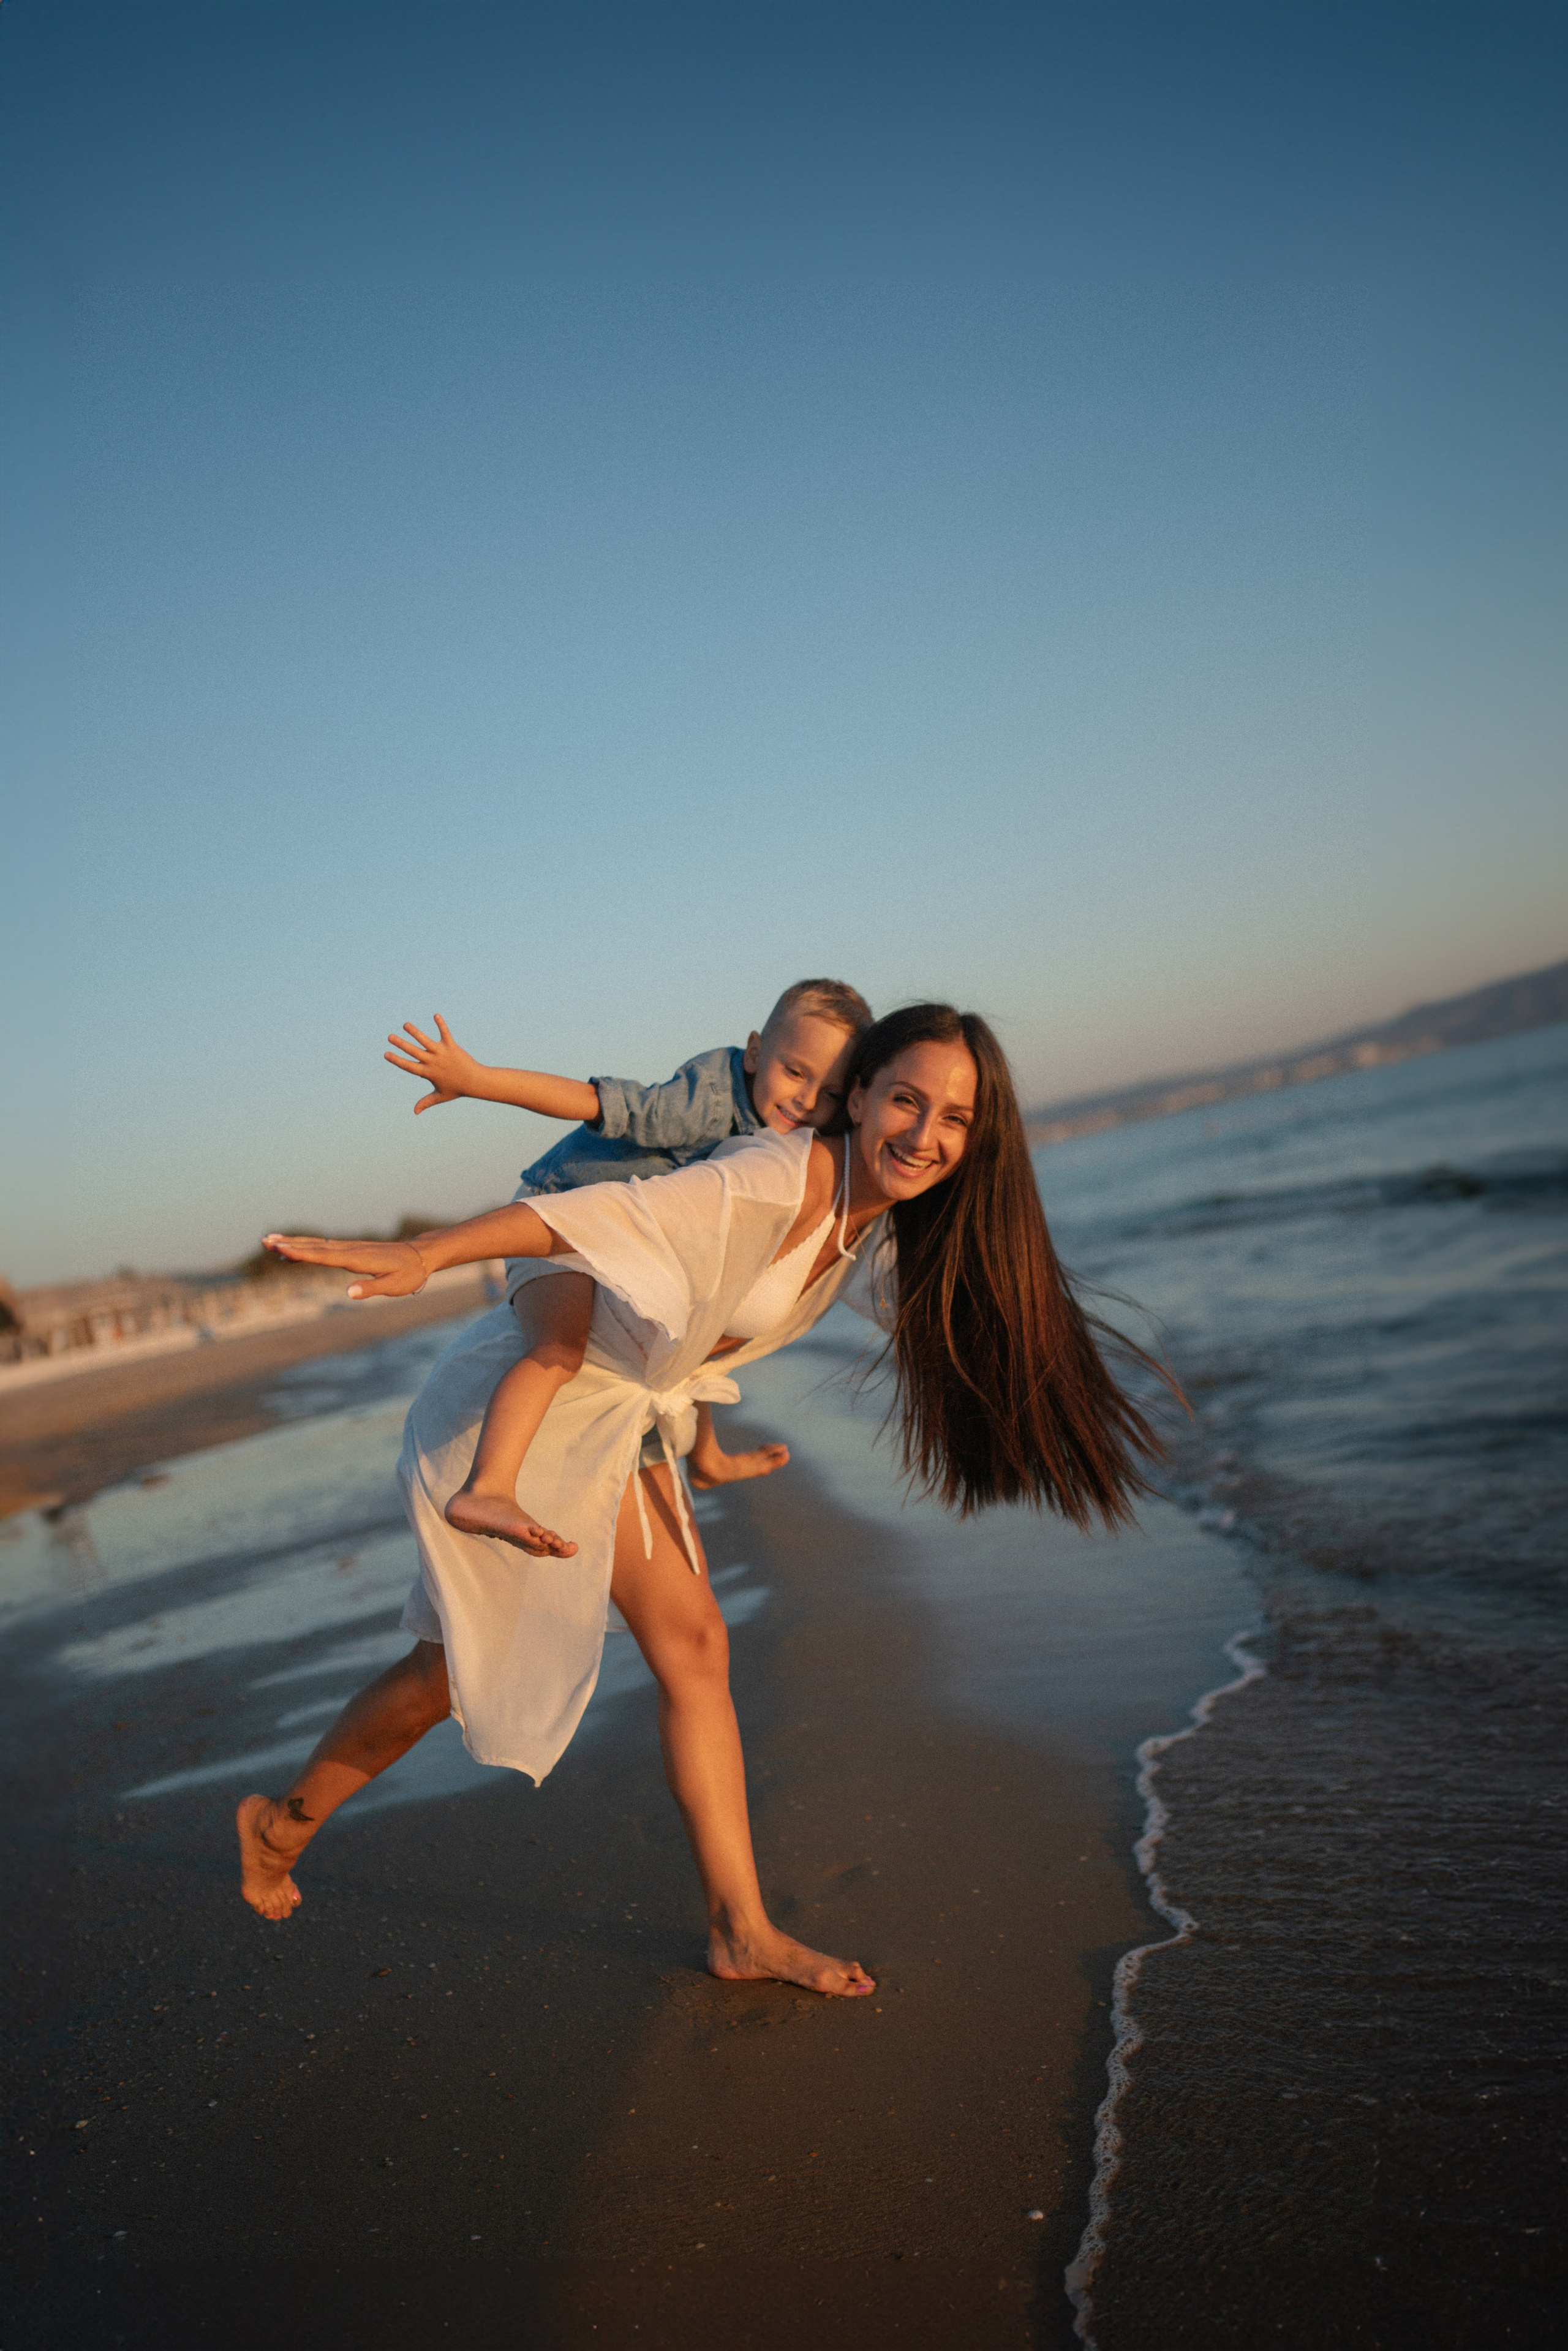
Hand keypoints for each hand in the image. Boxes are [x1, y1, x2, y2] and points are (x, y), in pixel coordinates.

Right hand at [262, 1234, 428, 1298]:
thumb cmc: (409, 1274)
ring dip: (293, 1242)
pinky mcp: (351, 1249)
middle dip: (289, 1244)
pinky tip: (295, 1249)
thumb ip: (371, 1289)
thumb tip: (348, 1293)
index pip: (324, 1256)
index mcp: (358, 1258)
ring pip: (317, 1244)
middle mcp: (350, 1250)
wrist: (420, 1256)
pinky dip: (306, 1246)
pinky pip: (324, 1247)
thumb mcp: (394, 1286)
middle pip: (314, 1247)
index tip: (281, 1249)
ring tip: (270, 1241)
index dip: (302, 1254)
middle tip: (264, 1240)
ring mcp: (350, 1248)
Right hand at [385, 1016, 479, 1112]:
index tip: (386, 1054)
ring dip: (415, 1032)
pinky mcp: (452, 1046)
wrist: (475, 1082)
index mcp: (428, 1073)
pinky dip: (441, 1024)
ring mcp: (442, 1053)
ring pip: (425, 1041)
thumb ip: (426, 1102)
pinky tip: (436, 1015)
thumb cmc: (457, 1089)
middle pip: (413, 1051)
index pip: (408, 1066)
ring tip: (405, 1024)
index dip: (397, 1060)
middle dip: (401, 1044)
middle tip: (389, 1036)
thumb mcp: (440, 1096)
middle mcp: (433, 1062)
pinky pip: (445, 1033)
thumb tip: (415, 1112)